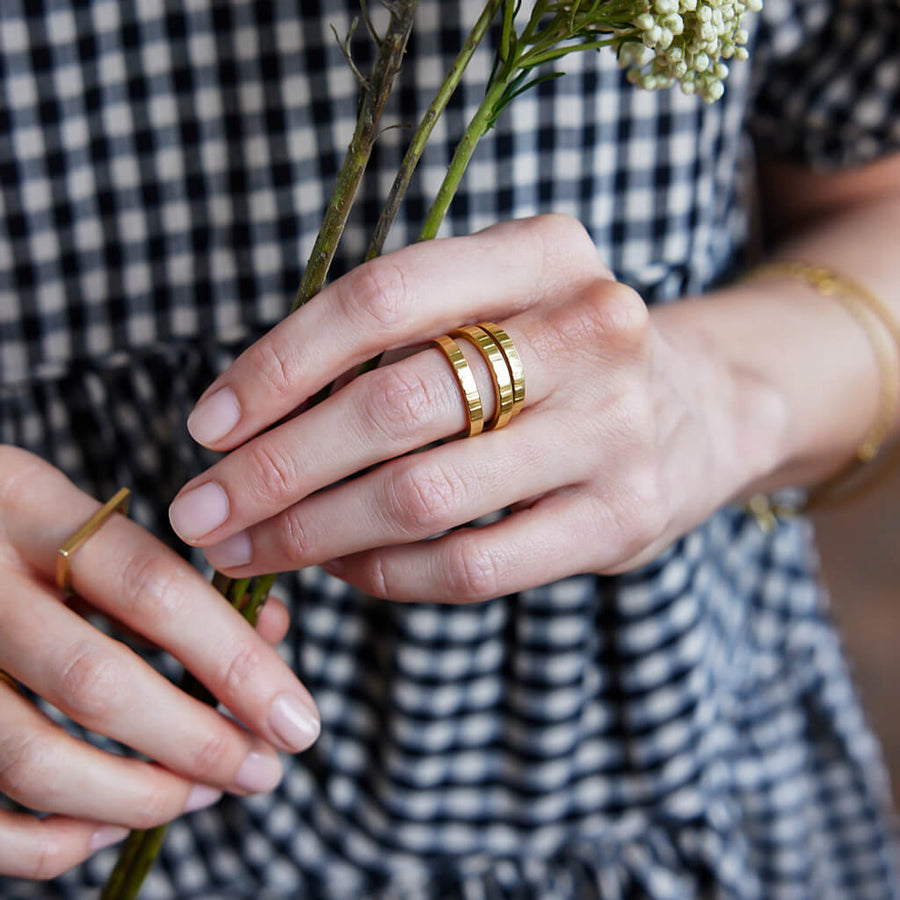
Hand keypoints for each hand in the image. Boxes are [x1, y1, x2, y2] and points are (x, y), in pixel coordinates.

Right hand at [0, 448, 319, 879]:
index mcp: (31, 507)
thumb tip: (273, 633)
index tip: (297, 720)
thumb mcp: (79, 520)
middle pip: (95, 681)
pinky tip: (107, 827)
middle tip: (263, 771)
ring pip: (32, 757)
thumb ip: (170, 574)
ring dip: (136, 796)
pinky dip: (50, 840)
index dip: (235, 663)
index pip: (153, 588)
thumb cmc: (11, 528)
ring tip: (203, 795)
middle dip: (198, 743)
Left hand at [170, 215, 773, 601]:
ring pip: (423, 496)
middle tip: (201, 512)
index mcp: (544, 251)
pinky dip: (386, 575)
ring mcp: (615, 429)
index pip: (380, 297)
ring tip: (253, 551)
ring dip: (314, 534)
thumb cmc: (562, 355)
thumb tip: (251, 424)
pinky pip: (472, 568)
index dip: (276, 365)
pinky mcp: (621, 520)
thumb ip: (395, 340)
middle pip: (393, 403)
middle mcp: (590, 328)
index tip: (208, 425)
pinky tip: (346, 567)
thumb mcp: (500, 302)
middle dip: (274, 469)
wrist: (707, 407)